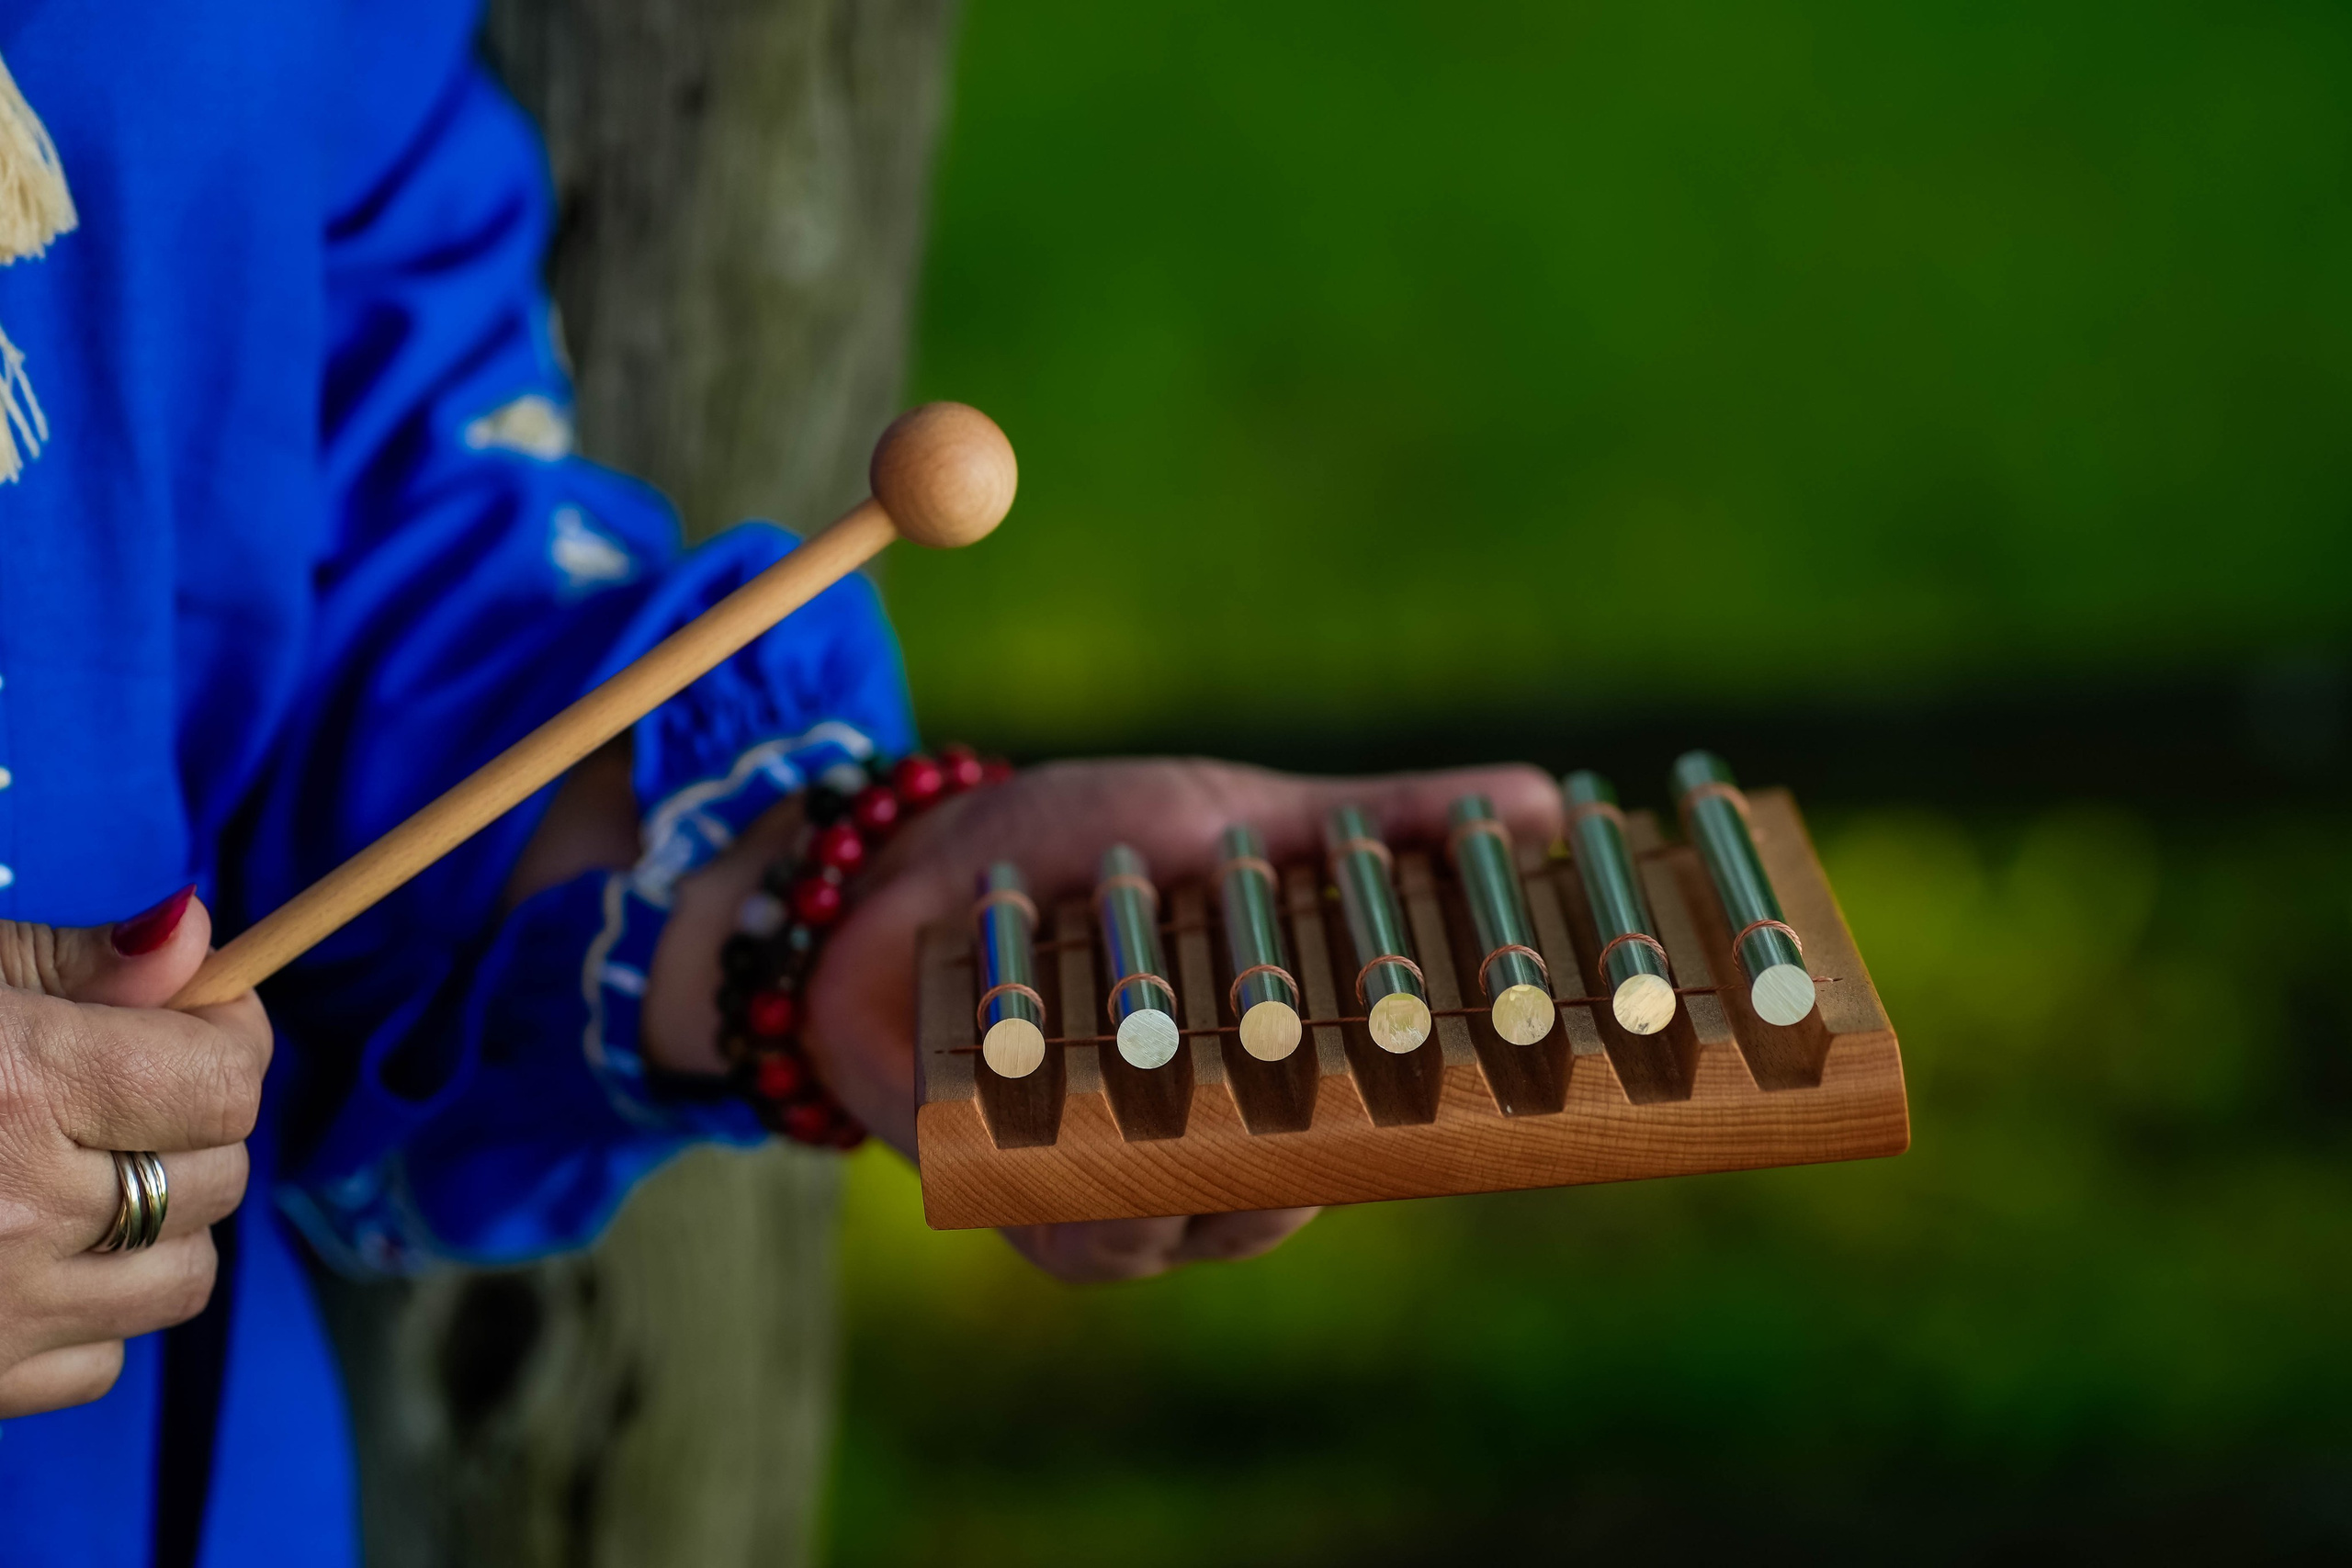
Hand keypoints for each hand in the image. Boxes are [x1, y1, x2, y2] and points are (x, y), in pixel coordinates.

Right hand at [0, 893, 270, 1417]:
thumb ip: (76, 966)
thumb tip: (202, 934)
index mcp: (21, 1090)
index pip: (228, 1080)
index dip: (225, 1035)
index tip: (193, 1012)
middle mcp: (21, 1210)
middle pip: (221, 1173)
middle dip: (192, 1121)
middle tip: (116, 1091)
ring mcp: (0, 1314)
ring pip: (187, 1277)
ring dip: (164, 1223)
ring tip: (86, 1175)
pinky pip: (105, 1359)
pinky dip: (93, 1311)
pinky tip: (32, 1258)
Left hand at [647, 757, 1560, 1281]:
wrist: (917, 853)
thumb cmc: (1095, 848)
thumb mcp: (1248, 815)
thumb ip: (1388, 828)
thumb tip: (1550, 802)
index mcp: (1275, 1095)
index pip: (1369, 1150)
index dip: (1415, 1133)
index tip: (1466, 1084)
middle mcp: (1194, 1169)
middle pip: (1267, 1212)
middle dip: (1282, 1154)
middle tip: (1292, 1058)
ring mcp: (1088, 1194)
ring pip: (1155, 1232)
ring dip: (1158, 1147)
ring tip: (1169, 1048)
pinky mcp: (985, 1188)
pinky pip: (1038, 1214)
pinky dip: (1053, 1152)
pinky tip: (1065, 1074)